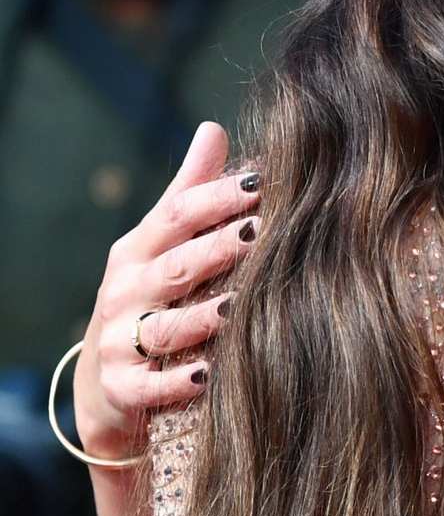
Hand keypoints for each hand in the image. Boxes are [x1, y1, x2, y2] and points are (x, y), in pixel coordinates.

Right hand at [73, 122, 259, 459]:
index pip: (178, 214)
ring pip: (166, 326)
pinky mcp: (120, 387)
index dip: (218, 198)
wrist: (107, 377)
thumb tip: (213, 128)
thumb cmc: (151, 294)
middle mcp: (126, 290)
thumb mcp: (161, 242)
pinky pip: (146, 387)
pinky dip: (174, 383)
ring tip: (241, 307)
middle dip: (220, 249)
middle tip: (264, 234)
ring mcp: (120, 340)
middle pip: (177, 266)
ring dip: (204, 318)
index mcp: (139, 248)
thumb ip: (189, 189)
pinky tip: (207, 374)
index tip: (262, 183)